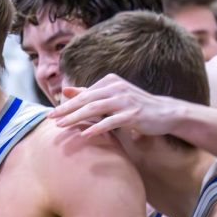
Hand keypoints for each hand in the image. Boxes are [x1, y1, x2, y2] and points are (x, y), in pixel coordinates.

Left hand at [50, 74, 186, 137]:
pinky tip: (85, 135)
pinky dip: (97, 128)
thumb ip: (89, 93)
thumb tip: (66, 90)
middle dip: (66, 109)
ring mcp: (125, 100)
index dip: (66, 104)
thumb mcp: (112, 96)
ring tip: (61, 125)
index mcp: (110, 81)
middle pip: (86, 99)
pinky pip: (111, 121)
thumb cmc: (135, 105)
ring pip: (95, 108)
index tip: (51, 114)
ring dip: (76, 117)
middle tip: (50, 118)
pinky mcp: (133, 114)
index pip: (83, 93)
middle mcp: (117, 88)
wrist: (166, 113)